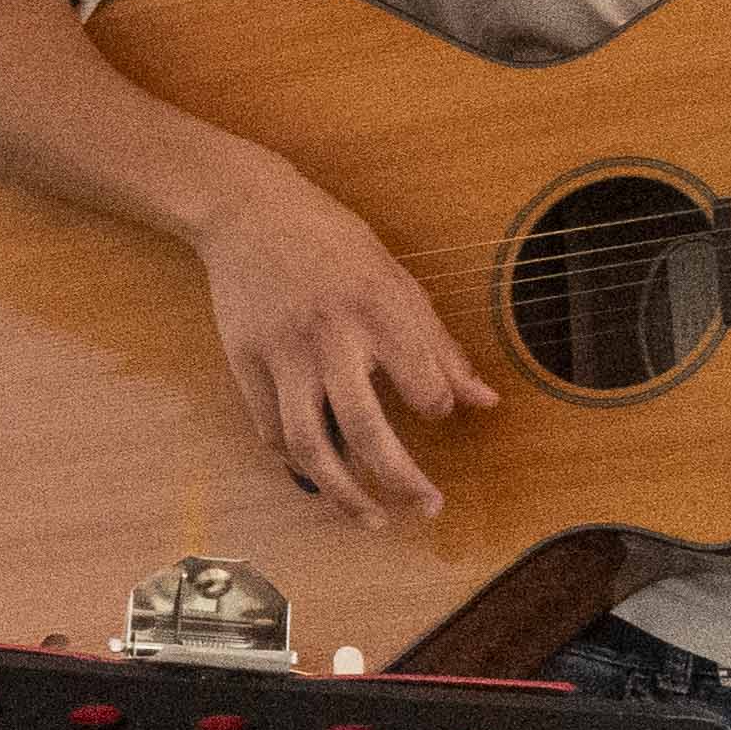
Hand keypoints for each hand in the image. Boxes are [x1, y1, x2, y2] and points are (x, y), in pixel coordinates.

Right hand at [193, 151, 487, 524]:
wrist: (246, 210)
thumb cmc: (330, 240)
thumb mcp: (395, 278)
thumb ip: (439, 344)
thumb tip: (484, 401)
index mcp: (377, 309)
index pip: (422, 385)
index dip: (438, 406)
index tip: (438, 412)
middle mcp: (330, 338)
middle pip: (365, 429)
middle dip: (401, 479)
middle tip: (427, 507)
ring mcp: (283, 355)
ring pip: (309, 445)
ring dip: (343, 494)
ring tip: (371, 518)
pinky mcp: (246, 364)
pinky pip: (272, 431)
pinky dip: (297, 464)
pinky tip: (322, 479)